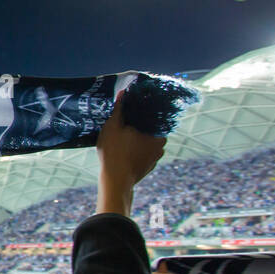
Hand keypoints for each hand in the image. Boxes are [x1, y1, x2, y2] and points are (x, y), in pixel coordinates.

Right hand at [95, 94, 164, 214]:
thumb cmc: (114, 152)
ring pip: (147, 143)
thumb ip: (119, 109)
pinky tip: (124, 151)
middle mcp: (161, 145)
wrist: (116, 181)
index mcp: (157, 133)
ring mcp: (156, 158)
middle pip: (150, 130)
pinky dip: (136, 152)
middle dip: (139, 126)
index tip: (131, 111)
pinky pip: (144, 155)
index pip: (154, 116)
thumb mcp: (112, 126)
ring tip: (122, 138)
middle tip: (124, 124)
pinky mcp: (149, 167)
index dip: (142, 112)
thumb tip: (123, 93)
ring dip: (138, 140)